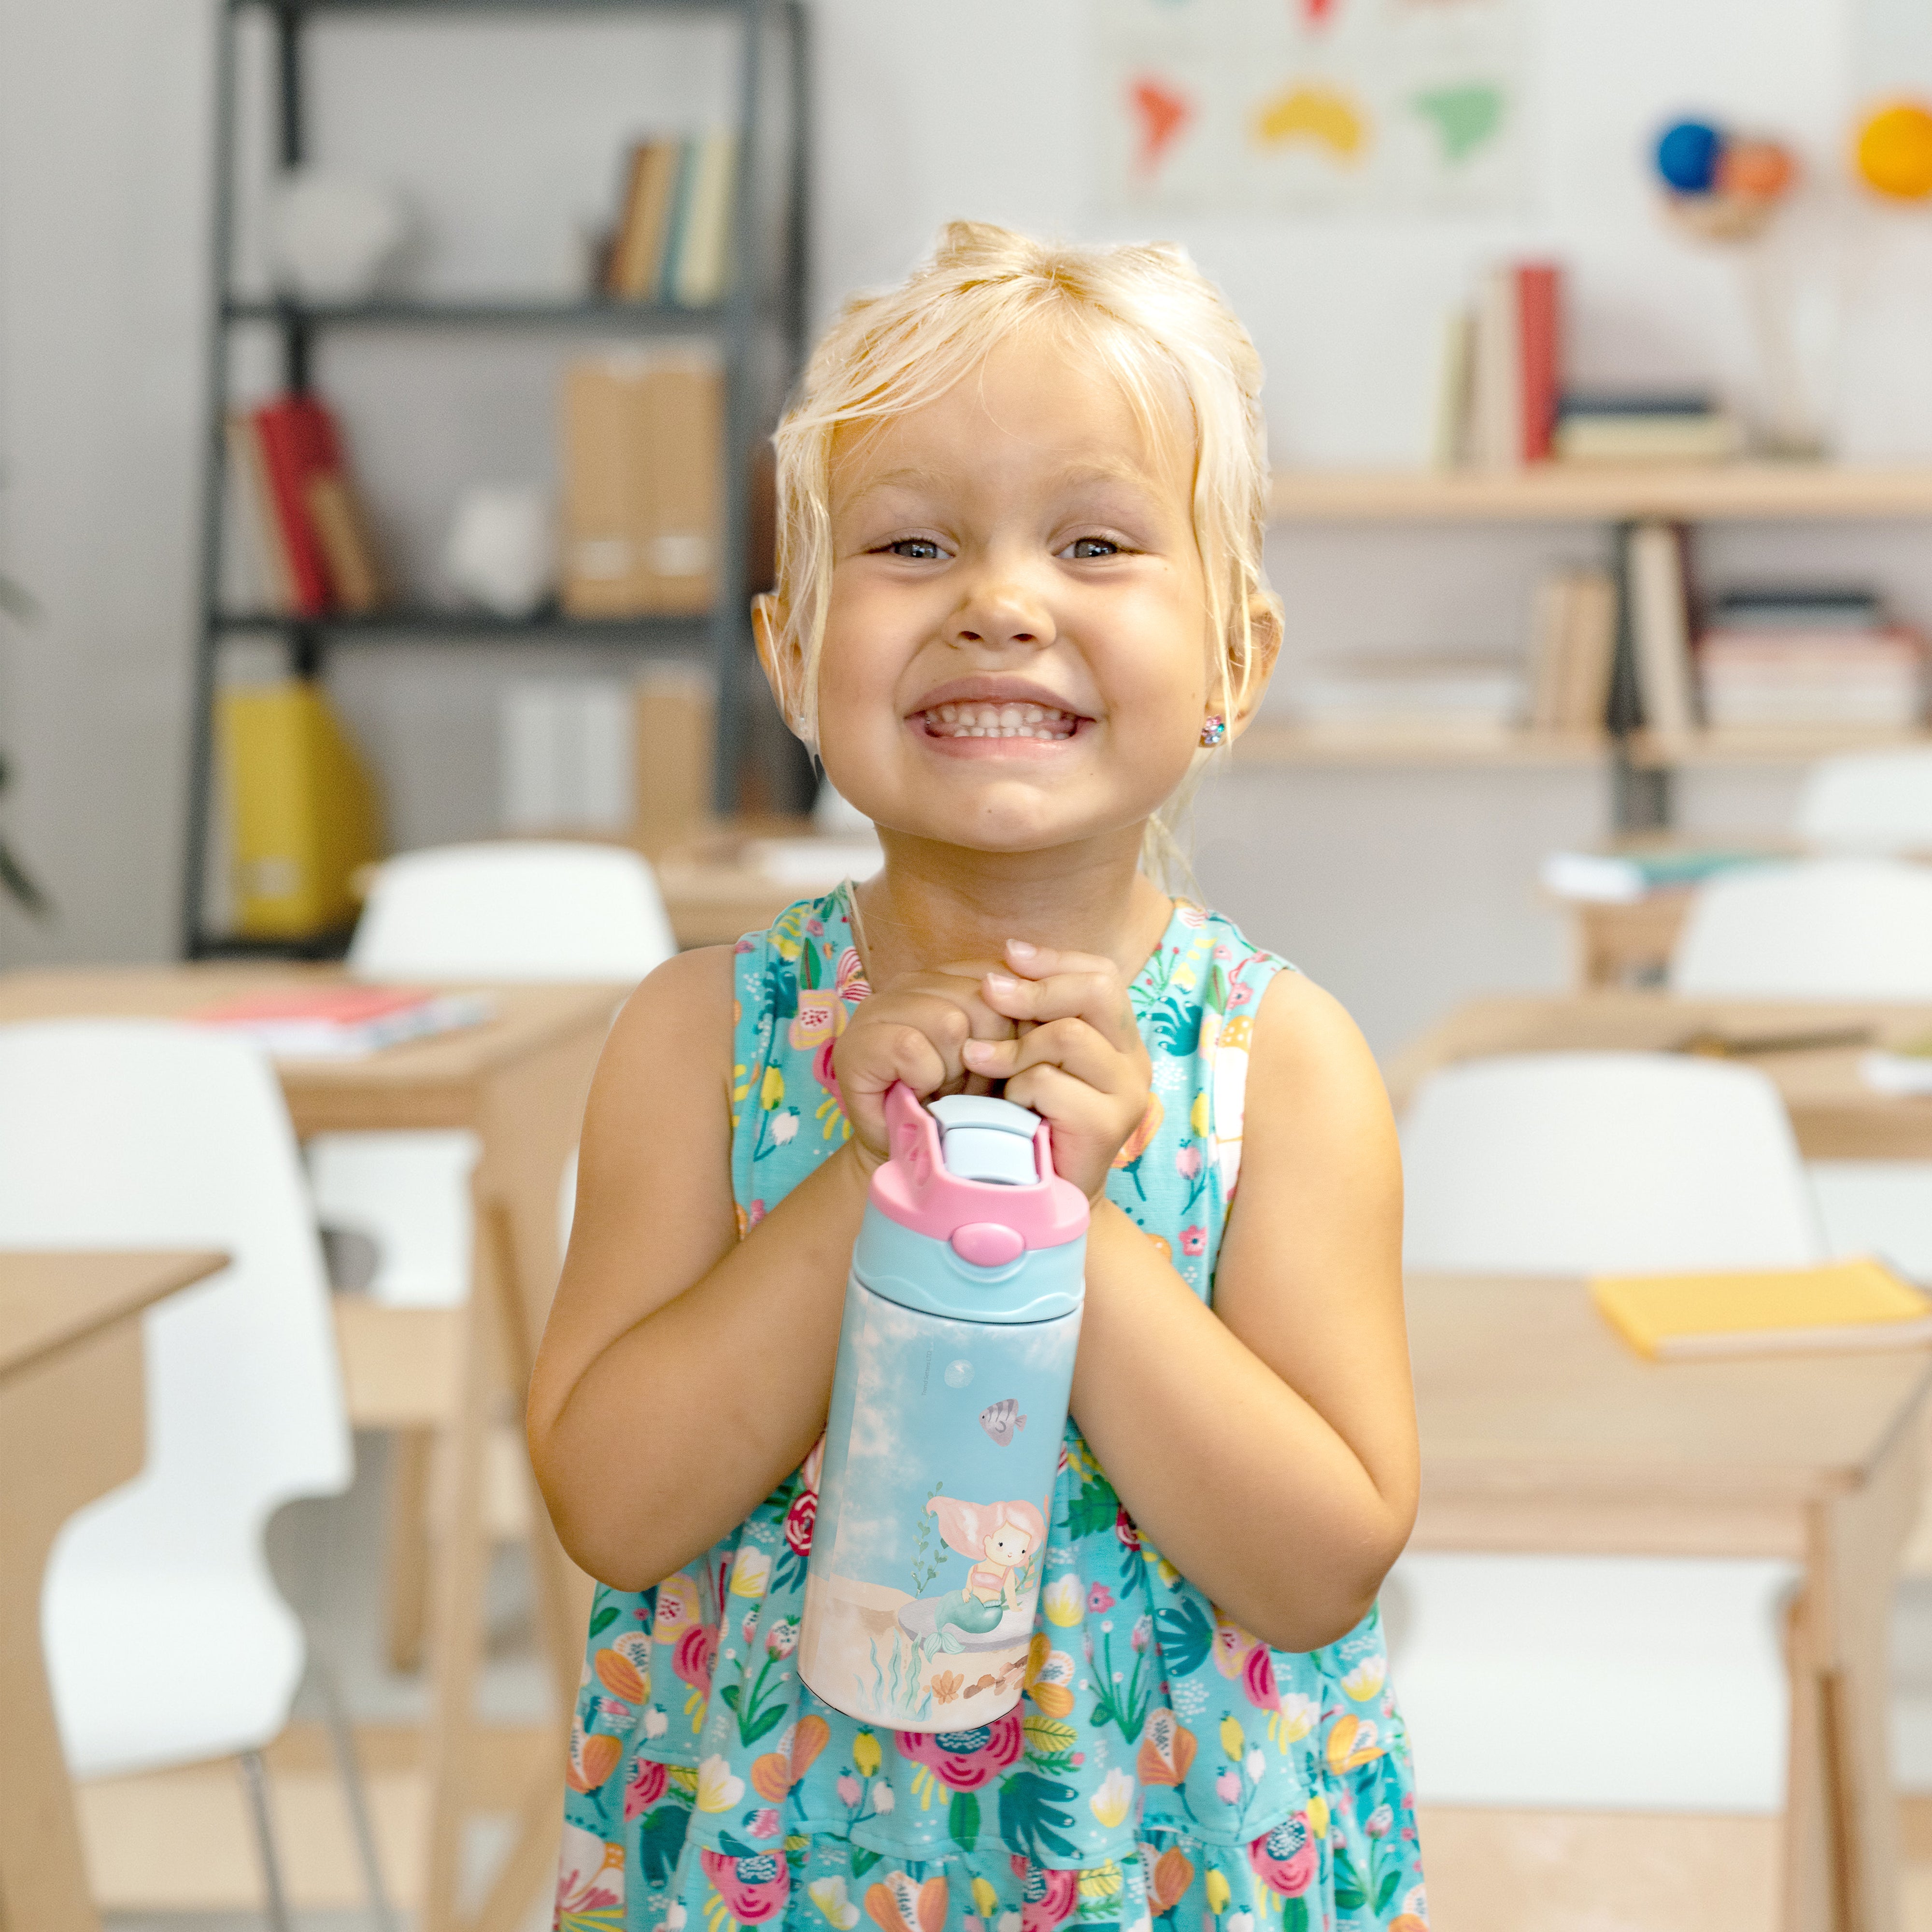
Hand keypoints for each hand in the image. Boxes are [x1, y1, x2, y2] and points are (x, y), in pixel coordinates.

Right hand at [831, 961, 1013, 1170]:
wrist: (915, 1156)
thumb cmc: (965, 1105)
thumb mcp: (1004, 1057)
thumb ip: (1021, 1020)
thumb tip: (1049, 1000)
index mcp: (951, 976)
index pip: (1004, 977)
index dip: (1017, 1028)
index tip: (1004, 1064)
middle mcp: (912, 981)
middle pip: (984, 1000)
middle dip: (989, 1056)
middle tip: (971, 1085)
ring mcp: (879, 1007)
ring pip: (948, 1022)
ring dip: (955, 1071)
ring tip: (945, 1090)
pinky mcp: (857, 1043)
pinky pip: (912, 1049)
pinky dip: (924, 1079)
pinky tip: (918, 1092)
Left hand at [960, 939, 1152, 1201]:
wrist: (1045, 1195)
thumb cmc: (1029, 1119)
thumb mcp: (1030, 1057)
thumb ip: (1031, 1017)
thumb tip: (1003, 964)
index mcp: (1119, 1037)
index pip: (1101, 974)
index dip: (1055, 958)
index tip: (1009, 954)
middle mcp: (1134, 1060)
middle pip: (1097, 991)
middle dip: (1035, 987)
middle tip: (988, 990)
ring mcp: (1128, 1093)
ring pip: (1067, 1035)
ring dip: (1015, 1046)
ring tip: (981, 1062)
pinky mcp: (1109, 1124)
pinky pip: (1049, 1082)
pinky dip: (1017, 1090)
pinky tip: (1010, 1109)